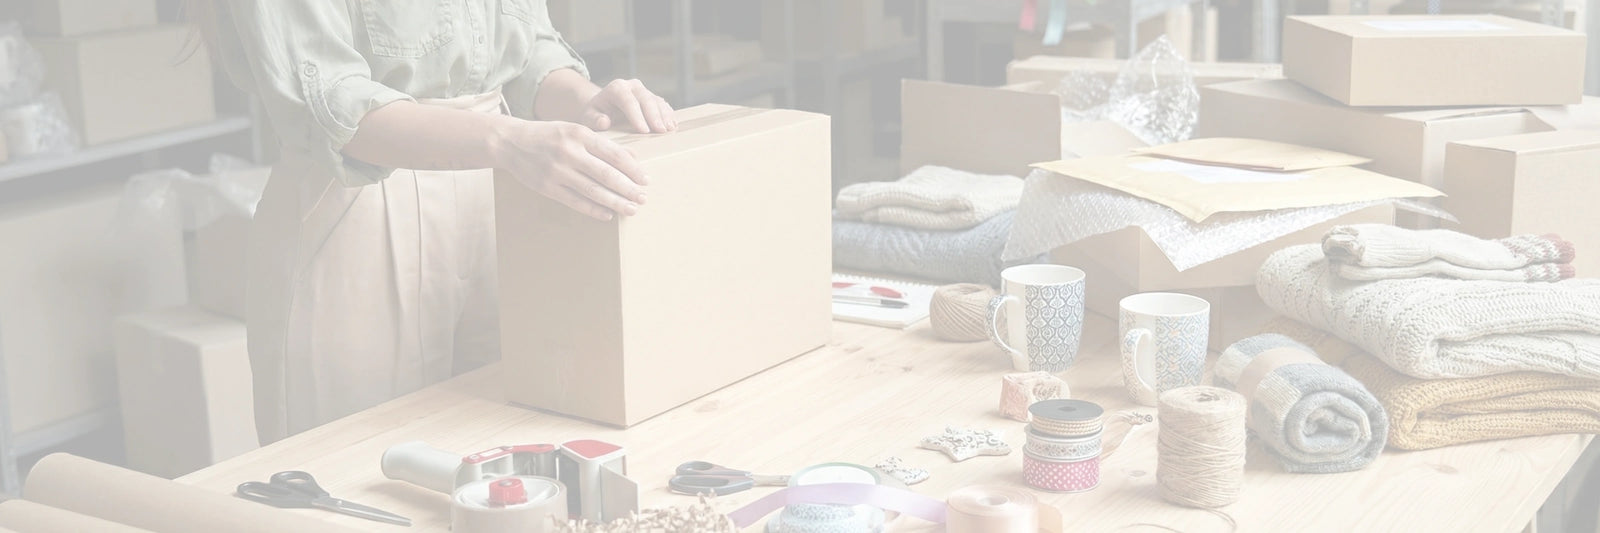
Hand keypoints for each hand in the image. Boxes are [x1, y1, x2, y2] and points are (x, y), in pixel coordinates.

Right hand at [494, 119, 647, 220]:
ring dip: (615, 202)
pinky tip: (608, 214)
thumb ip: (601, 144)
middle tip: (644, 198)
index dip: (632, 169)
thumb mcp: (574, 131)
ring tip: (631, 209)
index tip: (646, 179)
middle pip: (605, 174)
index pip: (613, 154)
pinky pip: (575, 201)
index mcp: (579, 134)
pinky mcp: (547, 187)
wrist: (511, 142)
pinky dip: (593, 209)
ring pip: (592, 191)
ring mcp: (556, 171)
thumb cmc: (550, 135)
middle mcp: (569, 152)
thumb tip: (631, 159)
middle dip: (628, 188)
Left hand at [580, 79, 676, 132]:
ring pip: (657, 101)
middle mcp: (632, 86)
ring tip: (670, 129)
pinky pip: (663, 105)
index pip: (628, 100)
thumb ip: (594, 119)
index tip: (643, 130)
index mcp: (616, 88)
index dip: (637, 115)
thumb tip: (604, 122)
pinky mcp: (653, 98)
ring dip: (664, 115)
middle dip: (654, 116)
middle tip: (660, 131)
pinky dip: (668, 115)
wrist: (604, 109)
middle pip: (646, 99)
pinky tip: (673, 125)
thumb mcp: (589, 117)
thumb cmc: (596, 115)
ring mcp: (644, 91)